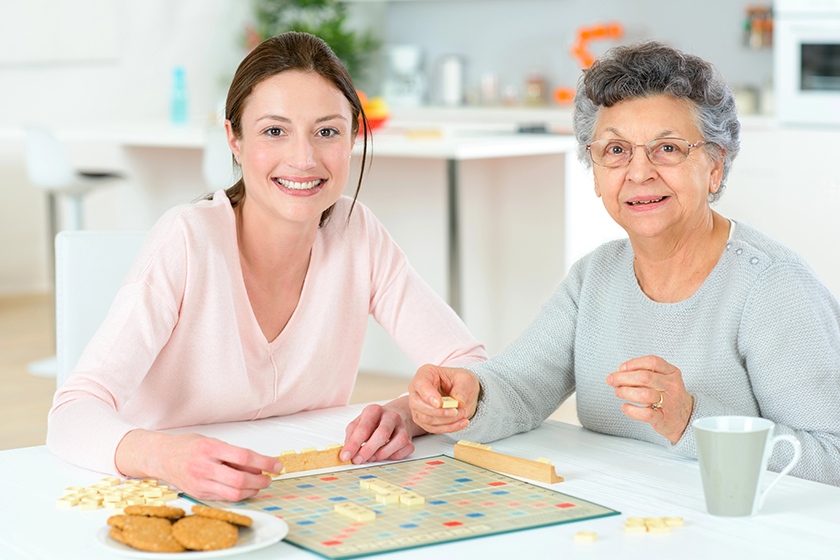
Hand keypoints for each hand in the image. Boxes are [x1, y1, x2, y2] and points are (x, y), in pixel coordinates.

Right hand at [116, 430, 281, 501]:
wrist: (161, 457)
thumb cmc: (187, 446)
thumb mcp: (212, 441)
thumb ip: (233, 454)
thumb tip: (258, 465)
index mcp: (209, 447)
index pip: (244, 456)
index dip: (264, 462)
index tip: (276, 465)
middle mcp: (204, 466)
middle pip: (240, 479)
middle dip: (261, 481)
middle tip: (269, 477)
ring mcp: (200, 482)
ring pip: (234, 493)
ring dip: (252, 490)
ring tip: (259, 483)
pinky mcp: (198, 494)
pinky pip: (225, 498)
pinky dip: (239, 495)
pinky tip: (245, 489)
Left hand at [341, 398, 416, 464]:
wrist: (396, 415)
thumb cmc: (375, 421)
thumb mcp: (359, 422)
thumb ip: (351, 436)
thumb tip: (346, 451)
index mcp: (374, 410)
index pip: (363, 428)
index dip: (353, 444)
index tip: (345, 456)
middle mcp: (390, 416)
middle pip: (382, 433)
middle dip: (368, 449)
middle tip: (358, 460)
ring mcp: (402, 426)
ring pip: (398, 441)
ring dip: (382, 454)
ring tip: (371, 458)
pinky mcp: (410, 437)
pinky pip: (406, 449)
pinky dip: (395, 456)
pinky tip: (386, 456)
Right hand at [408, 364, 479, 433]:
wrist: (464, 392)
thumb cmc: (461, 381)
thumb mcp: (466, 379)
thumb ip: (461, 389)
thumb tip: (457, 401)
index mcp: (426, 374)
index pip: (420, 383)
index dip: (428, 394)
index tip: (440, 403)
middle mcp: (418, 390)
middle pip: (417, 404)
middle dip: (438, 412)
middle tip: (455, 411)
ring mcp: (419, 406)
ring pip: (424, 419)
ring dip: (446, 420)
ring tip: (462, 414)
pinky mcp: (424, 420)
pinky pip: (432, 428)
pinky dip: (448, 428)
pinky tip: (461, 423)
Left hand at [606, 355, 693, 443]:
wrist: (686, 419)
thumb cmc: (669, 397)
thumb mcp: (663, 380)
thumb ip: (645, 374)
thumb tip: (619, 373)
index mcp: (672, 373)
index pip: (652, 362)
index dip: (633, 363)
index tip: (621, 368)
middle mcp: (672, 386)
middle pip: (645, 377)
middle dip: (623, 378)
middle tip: (612, 380)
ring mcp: (669, 402)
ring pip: (644, 394)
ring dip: (626, 392)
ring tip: (619, 392)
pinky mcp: (664, 418)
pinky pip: (646, 413)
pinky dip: (632, 410)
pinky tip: (625, 407)